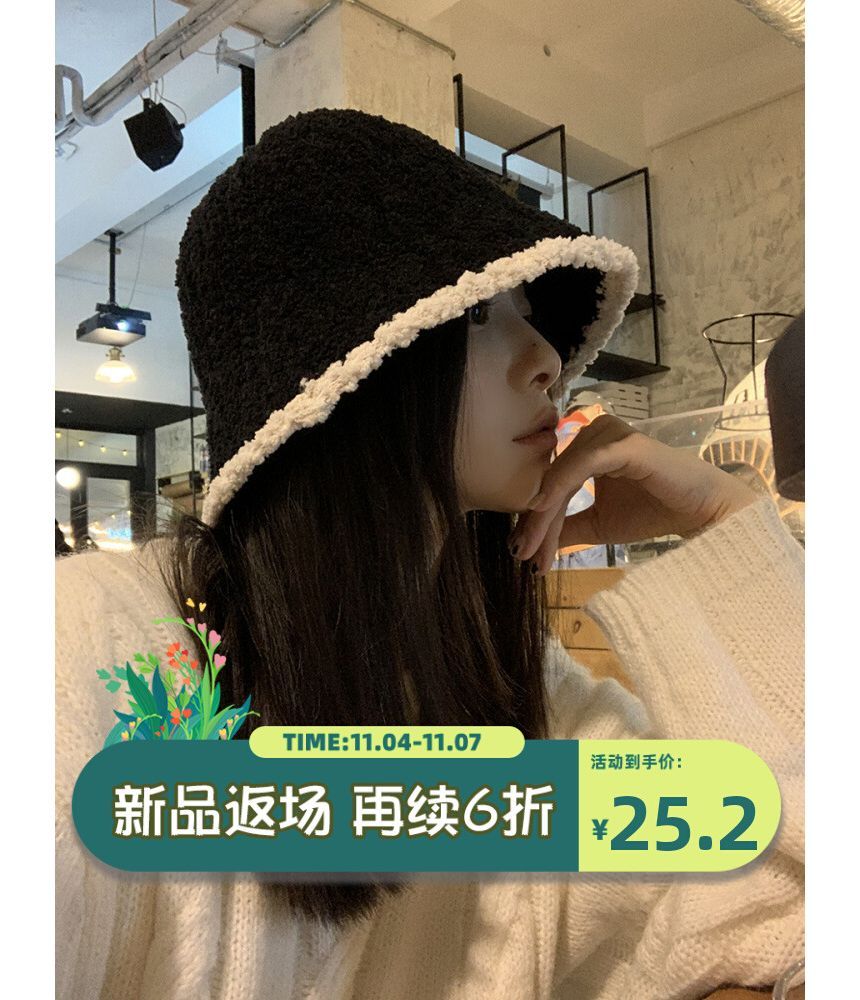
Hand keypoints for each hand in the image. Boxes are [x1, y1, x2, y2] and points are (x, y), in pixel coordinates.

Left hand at [508, 413, 758, 574]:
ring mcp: (609, 433)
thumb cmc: (653, 512)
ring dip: (545, 514)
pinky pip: (583, 464)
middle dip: (535, 521)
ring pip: (562, 475)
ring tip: (533, 547)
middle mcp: (594, 433)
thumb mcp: (598, 525)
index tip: (521, 553)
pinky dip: (561, 486)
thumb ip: (566, 527)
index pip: (550, 484)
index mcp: (587, 448)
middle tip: (521, 554)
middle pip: (552, 479)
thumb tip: (528, 543)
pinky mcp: (624, 442)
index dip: (534, 520)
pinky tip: (544, 508)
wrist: (700, 512)